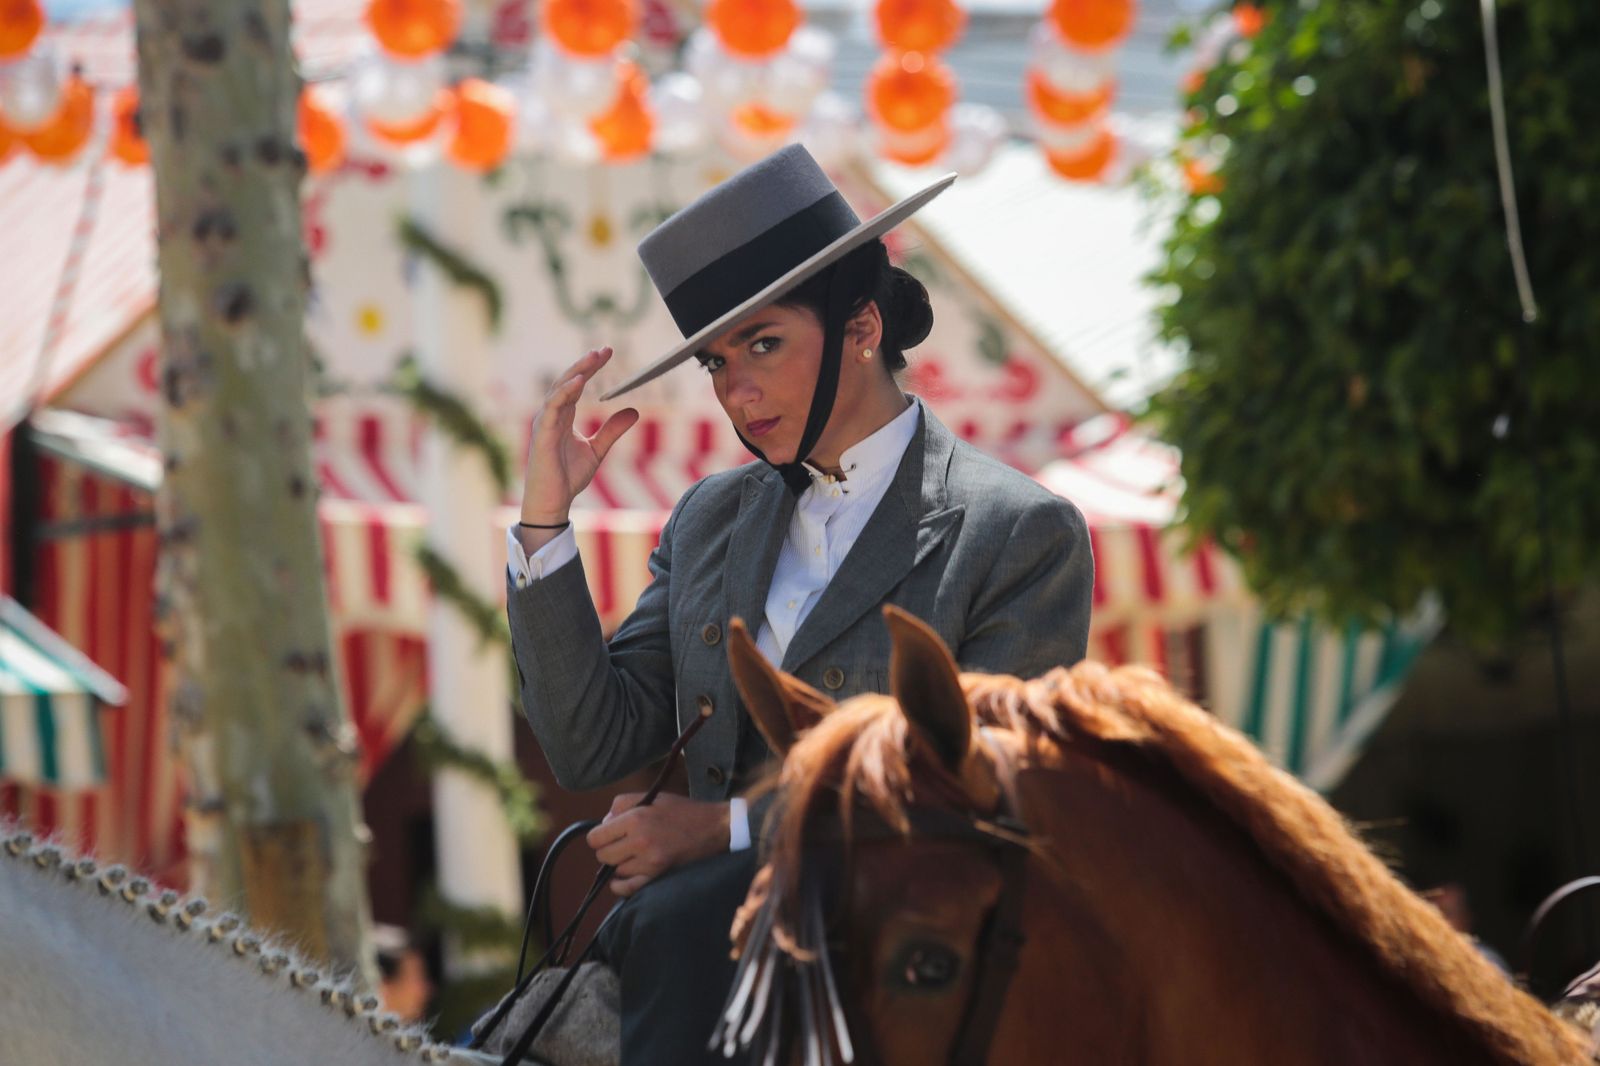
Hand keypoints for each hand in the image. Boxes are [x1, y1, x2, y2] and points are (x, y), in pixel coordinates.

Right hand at [520, 346, 639, 525]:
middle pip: (568, 381)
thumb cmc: (568, 477)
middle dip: (586, 364)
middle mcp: (552, 415)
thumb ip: (613, 430)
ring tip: (593, 358)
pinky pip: (552, 407)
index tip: (608, 352)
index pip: (577, 384)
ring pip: (559, 389)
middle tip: (604, 349)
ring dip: (576, 371)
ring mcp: (545, 423)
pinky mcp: (543, 434)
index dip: (591, 367)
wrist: (553, 502)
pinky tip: (578, 381)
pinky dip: (565, 392)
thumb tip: (634, 411)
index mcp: (563, 416)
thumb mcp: (597, 450)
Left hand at [586, 793, 730, 896]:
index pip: (596, 837)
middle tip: (622, 844)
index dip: (599, 836)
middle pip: (603, 856)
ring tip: (635, 855)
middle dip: (609, 850)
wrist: (714, 828)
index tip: (608, 835)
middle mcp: (640, 841)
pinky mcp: (659, 875)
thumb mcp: (653, 797)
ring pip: (616, 871)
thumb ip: (622, 804)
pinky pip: (627, 888)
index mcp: (636, 818)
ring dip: (621, 864)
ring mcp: (649, 861)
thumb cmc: (683, 811)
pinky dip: (621, 886)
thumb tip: (604, 822)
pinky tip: (622, 879)